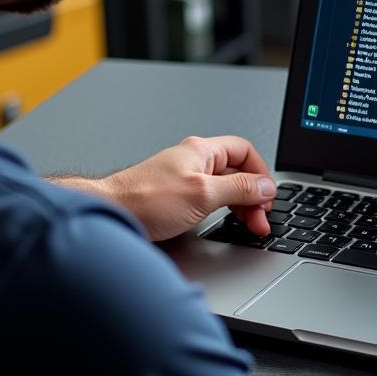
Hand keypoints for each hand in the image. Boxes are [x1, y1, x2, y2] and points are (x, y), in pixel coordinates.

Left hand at [101, 135, 276, 241]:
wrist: (111, 213)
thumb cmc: (146, 201)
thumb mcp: (203, 194)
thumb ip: (238, 188)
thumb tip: (265, 186)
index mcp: (202, 151)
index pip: (245, 151)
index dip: (261, 174)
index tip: (266, 197)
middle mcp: (194, 160)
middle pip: (238, 171)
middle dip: (253, 195)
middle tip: (259, 219)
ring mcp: (186, 177)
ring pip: (225, 186)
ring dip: (240, 205)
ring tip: (247, 225)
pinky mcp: (178, 195)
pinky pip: (211, 197)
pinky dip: (223, 209)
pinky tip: (225, 222)